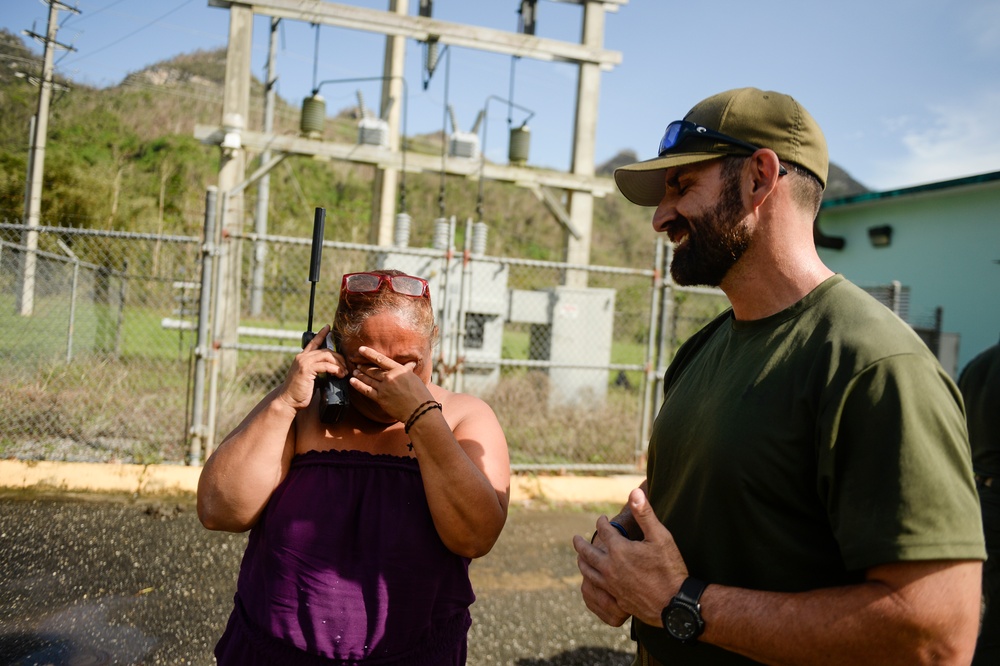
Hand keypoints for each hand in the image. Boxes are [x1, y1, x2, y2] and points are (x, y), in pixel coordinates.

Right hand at [278, 325, 346, 409]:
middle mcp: (302, 357)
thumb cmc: (300, 392)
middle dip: (338, 357)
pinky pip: (325, 365)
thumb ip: (318, 370)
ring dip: (338, 364)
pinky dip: (335, 369)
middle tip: (345, 367)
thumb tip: (332, 369)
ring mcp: (303, 362)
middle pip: (325, 350)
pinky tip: (339, 375)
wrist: (288, 401)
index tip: (328, 327)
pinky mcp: (306, 369)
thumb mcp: (310, 378)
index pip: (313, 342)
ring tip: (343, 372)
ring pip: (327, 356)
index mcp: (302, 357)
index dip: (321, 334)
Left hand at [349, 345, 431, 422]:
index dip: (369, 353)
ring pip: (368, 379)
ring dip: (359, 374)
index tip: (361, 349)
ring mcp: (384, 388)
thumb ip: (407, 370)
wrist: (419, 410)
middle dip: (363, 366)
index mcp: (399, 370)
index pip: (380, 359)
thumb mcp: (413, 377)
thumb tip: (410, 363)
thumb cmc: (420, 393)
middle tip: (357, 363)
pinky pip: (366, 390)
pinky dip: (358, 385)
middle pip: (372, 369)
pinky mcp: (380, 398)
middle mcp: (390, 377)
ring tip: (354, 371)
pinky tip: (352, 381)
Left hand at [573, 487, 689, 626]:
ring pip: (588, 572)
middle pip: (588, 553)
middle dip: (581, 544)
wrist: (674, 604)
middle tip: (575, 538)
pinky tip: (591, 582)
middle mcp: (610, 567)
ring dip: (582, 562)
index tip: (601, 519)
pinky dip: (589, 581)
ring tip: (580, 558)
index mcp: (619, 550)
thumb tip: (634, 491)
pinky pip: (595, 588)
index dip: (601, 523)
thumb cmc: (670, 568)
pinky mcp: (615, 598)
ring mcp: (611, 585)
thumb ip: (644, 514)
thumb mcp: (660, 537)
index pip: (604, 531)